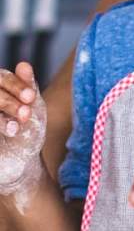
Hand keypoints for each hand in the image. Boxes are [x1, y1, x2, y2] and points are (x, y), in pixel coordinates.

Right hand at [0, 64, 45, 196]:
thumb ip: (28, 87)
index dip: (16, 85)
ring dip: (0, 117)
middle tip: (25, 114)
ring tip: (16, 130)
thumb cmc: (27, 134)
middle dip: (9, 102)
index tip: (30, 97)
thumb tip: (23, 64)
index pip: (1, 78)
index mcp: (0, 89)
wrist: (20, 166)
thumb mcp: (33, 110)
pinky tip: (9, 132)